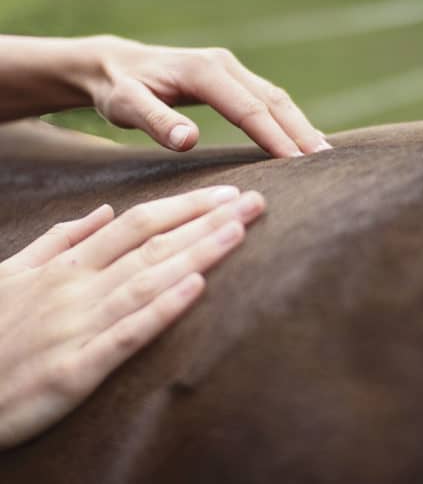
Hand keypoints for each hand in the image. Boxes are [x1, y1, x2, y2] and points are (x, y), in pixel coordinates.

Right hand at [0, 186, 264, 448]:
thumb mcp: (13, 273)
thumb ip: (61, 239)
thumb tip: (103, 211)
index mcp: (69, 266)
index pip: (139, 223)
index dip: (186, 206)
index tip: (226, 195)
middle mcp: (78, 289)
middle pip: (153, 244)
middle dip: (207, 221)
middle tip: (254, 203)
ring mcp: (77, 327)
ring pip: (147, 281)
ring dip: (196, 254)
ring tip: (238, 232)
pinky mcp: (73, 371)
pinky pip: (126, 335)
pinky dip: (162, 310)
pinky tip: (196, 288)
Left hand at [87, 36, 331, 156]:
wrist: (115, 65)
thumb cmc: (119, 89)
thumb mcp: (125, 105)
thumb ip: (154, 120)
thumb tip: (188, 139)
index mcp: (204, 72)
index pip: (250, 109)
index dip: (276, 137)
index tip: (299, 164)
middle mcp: (224, 65)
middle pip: (274, 100)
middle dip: (301, 131)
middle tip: (326, 162)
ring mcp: (230, 69)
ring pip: (276, 97)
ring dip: (301, 124)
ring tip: (323, 152)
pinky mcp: (231, 79)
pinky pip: (267, 98)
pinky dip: (288, 118)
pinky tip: (299, 137)